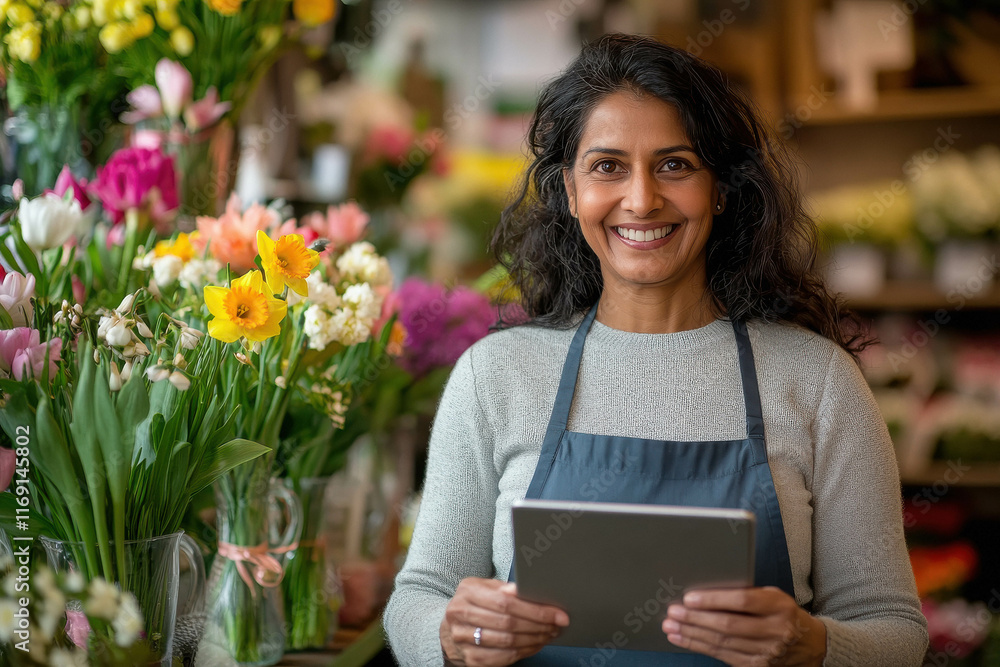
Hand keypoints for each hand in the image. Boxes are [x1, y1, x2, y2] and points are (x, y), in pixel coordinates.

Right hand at [441, 578, 569, 665]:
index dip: (535, 610)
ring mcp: (463, 639)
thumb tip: (525, 589)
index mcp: (468, 592)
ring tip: (549, 634)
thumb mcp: (485, 588)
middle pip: (508, 623)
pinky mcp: (470, 659)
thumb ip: (504, 588)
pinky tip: (535, 645)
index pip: (506, 602)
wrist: (448, 629)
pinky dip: (524, 652)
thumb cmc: (474, 604)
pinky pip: (503, 658)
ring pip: (507, 642)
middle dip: (539, 625)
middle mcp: (461, 614)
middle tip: (557, 625)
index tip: (557, 614)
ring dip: (534, 640)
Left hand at [661, 586, 826, 665]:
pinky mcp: (756, 666)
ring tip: (671, 625)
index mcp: (779, 606)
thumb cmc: (782, 613)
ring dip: (692, 634)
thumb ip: (746, 593)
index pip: (743, 602)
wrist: (809, 645)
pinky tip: (683, 639)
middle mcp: (774, 631)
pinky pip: (723, 656)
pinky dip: (699, 646)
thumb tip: (705, 590)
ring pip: (722, 643)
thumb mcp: (772, 596)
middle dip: (696, 619)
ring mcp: (766, 652)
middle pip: (729, 625)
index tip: (690, 597)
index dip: (714, 600)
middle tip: (673, 612)